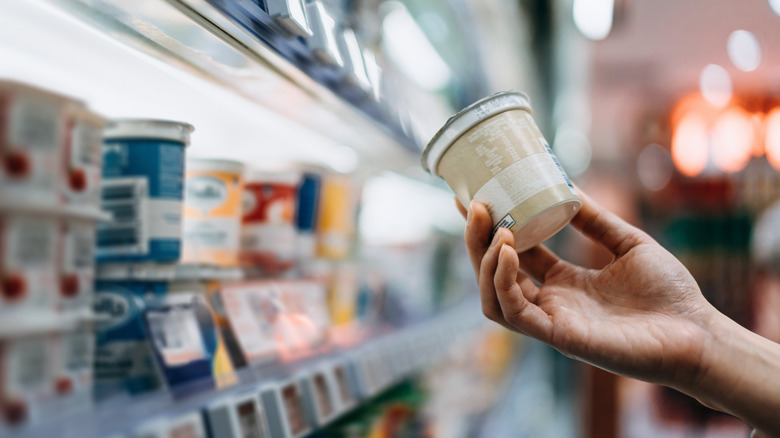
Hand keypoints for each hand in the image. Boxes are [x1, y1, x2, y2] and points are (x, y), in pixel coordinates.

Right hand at [459, 190, 719, 387]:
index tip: (474, 196)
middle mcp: (550, 302)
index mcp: (562, 282)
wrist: (697, 331)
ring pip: (493, 296)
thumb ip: (595, 220)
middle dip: (477, 240)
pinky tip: (510, 251)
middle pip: (494, 273)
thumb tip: (567, 183)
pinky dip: (504, 281)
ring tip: (496, 227)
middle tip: (474, 204)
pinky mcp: (559, 336)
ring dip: (485, 261)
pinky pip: (514, 312)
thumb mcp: (628, 243)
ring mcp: (551, 320)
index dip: (490, 228)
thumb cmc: (669, 293)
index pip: (512, 254)